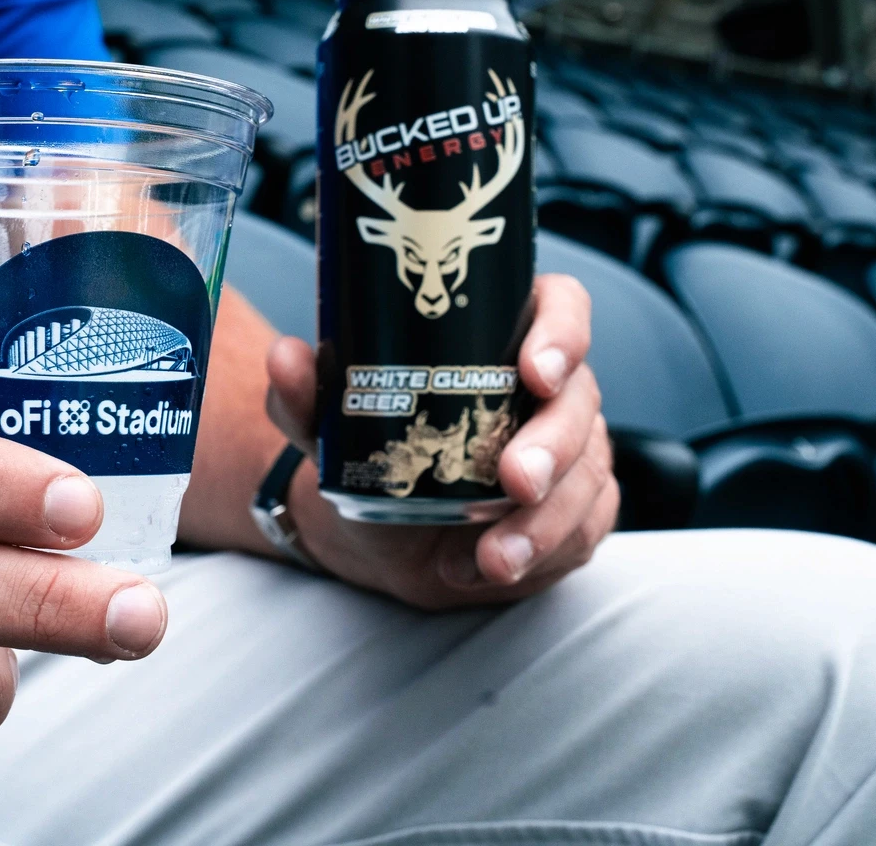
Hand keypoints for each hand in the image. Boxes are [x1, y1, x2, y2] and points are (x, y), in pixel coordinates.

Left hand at [265, 274, 614, 609]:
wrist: (380, 531)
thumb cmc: (372, 452)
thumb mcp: (332, 425)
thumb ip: (308, 393)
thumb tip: (287, 359)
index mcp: (506, 336)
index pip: (561, 307)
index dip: (561, 332)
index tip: (534, 370)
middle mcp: (550, 389)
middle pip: (580, 399)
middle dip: (552, 445)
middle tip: (514, 481)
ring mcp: (573, 449)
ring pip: (588, 475)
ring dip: (544, 521)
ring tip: (491, 556)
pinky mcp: (579, 509)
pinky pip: (584, 529)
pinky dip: (540, 554)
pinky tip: (485, 568)